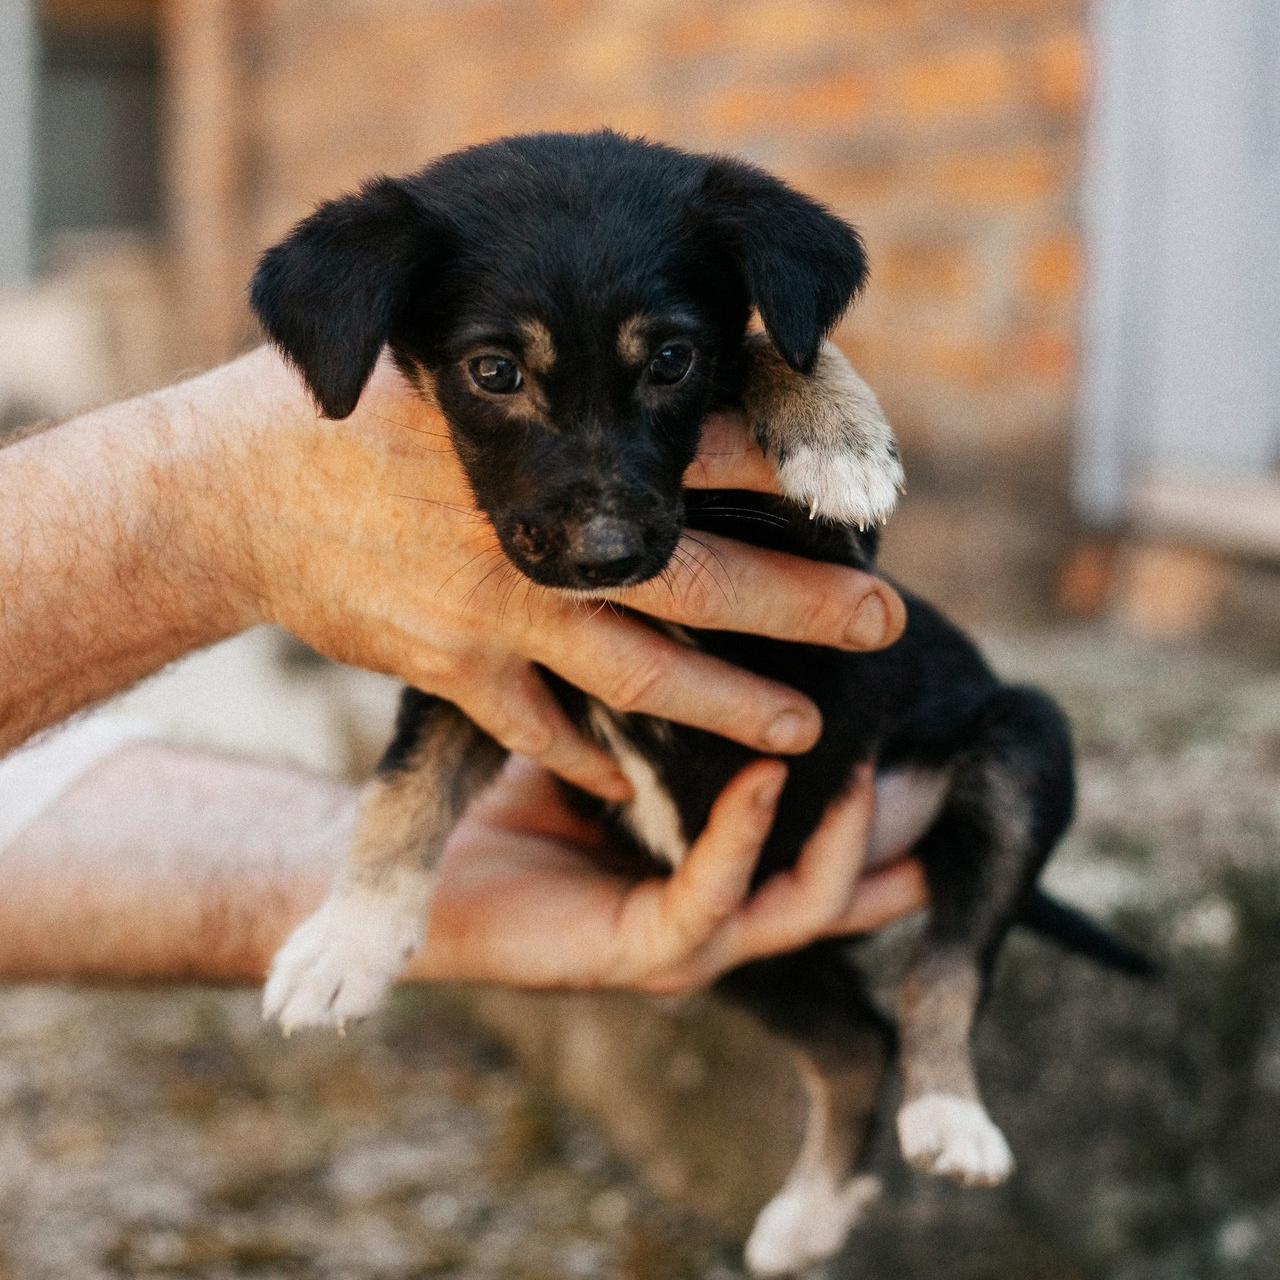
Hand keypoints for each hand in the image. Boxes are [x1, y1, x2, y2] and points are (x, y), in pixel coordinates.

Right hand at [226, 350, 905, 799]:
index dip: (789, 478)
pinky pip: (537, 727)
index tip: (862, 502)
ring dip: (727, 705)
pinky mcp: (449, 668)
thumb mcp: (449, 361)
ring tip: (803, 730)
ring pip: (639, 674)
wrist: (239, 493)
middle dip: (801, 606)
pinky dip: (584, 755)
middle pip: (698, 580)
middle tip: (885, 623)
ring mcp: (496, 614)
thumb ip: (549, 380)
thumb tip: (659, 375)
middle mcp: (539, 538)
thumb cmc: (352, 415)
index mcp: (551, 451)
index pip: (698, 460)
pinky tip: (628, 782)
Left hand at [416, 756, 926, 994]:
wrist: (429, 877)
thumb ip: (677, 720)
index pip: (829, 852)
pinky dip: (744, 833)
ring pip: (804, 904)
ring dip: (839, 833)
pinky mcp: (645, 955)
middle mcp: (723, 918)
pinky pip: (717, 896)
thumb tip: (722, 628)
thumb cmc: (523, 805)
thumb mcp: (621, 754)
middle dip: (892, 832)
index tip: (929, 747)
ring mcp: (690, 945)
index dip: (885, 814)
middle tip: (930, 756)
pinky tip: (761, 772)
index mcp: (725, 879)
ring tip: (854, 758)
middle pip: (844, 891)